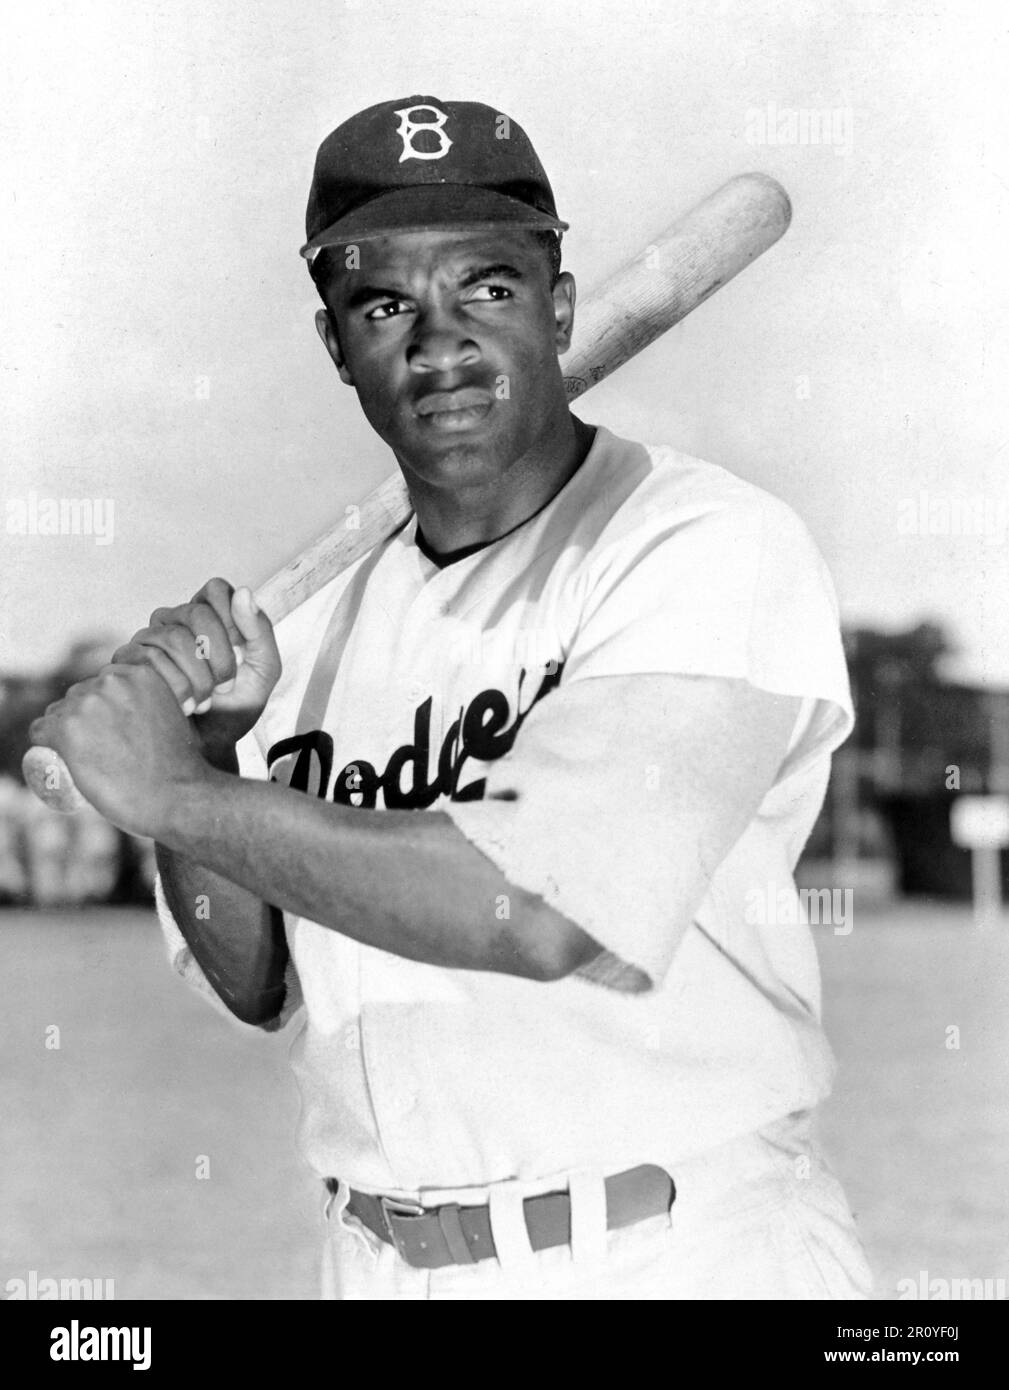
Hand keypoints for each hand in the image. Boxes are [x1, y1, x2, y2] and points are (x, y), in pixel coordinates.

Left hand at [28, 663, 210, 837]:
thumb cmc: (183, 766)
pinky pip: (41, 731)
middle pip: (80, 695)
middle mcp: (112, 679)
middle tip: (102, 752)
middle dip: (84, 719)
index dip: (106, 709)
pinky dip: (46, 745)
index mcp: (141, 671)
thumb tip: (146, 707)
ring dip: (66, 733)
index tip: (114, 733)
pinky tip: (62, 760)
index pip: (105, 683)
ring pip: (59, 713)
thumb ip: (163, 700)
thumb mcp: (179, 715)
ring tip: (88, 760)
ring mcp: (87, 703)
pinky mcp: (67, 728)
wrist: (179, 797)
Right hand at [111, 579, 281, 763]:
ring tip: (205, 701)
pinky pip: (146, 658)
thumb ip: (260, 632)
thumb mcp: (263, 672)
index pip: (215, 589)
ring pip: (170, 636)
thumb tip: (244, 592)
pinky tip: (185, 705)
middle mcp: (175, 621)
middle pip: (194, 612)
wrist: (208, 749)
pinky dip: (174, 685)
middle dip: (217, 653)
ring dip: (197, 675)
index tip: (240, 654)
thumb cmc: (234, 710)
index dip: (231, 619)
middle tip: (225, 684)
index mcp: (208, 616)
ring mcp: (148, 640)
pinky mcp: (128, 663)